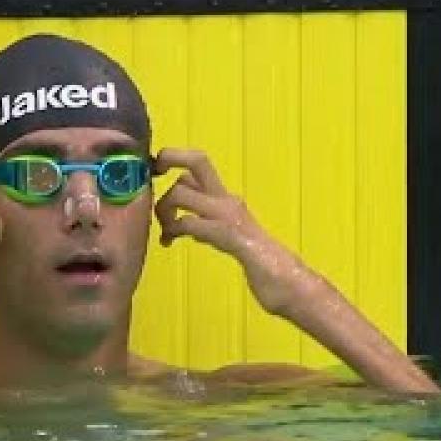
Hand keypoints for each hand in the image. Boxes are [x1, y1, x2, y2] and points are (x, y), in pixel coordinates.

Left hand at [154, 148, 303, 316]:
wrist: (287, 281)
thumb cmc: (260, 265)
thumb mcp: (226, 236)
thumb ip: (208, 223)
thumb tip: (183, 218)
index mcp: (227, 199)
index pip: (199, 163)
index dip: (174, 158)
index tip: (156, 170)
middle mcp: (227, 200)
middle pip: (197, 160)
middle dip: (170, 158)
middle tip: (154, 175)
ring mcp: (228, 216)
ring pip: (182, 193)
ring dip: (164, 210)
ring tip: (165, 230)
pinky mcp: (227, 235)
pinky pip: (189, 222)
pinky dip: (173, 230)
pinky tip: (170, 243)